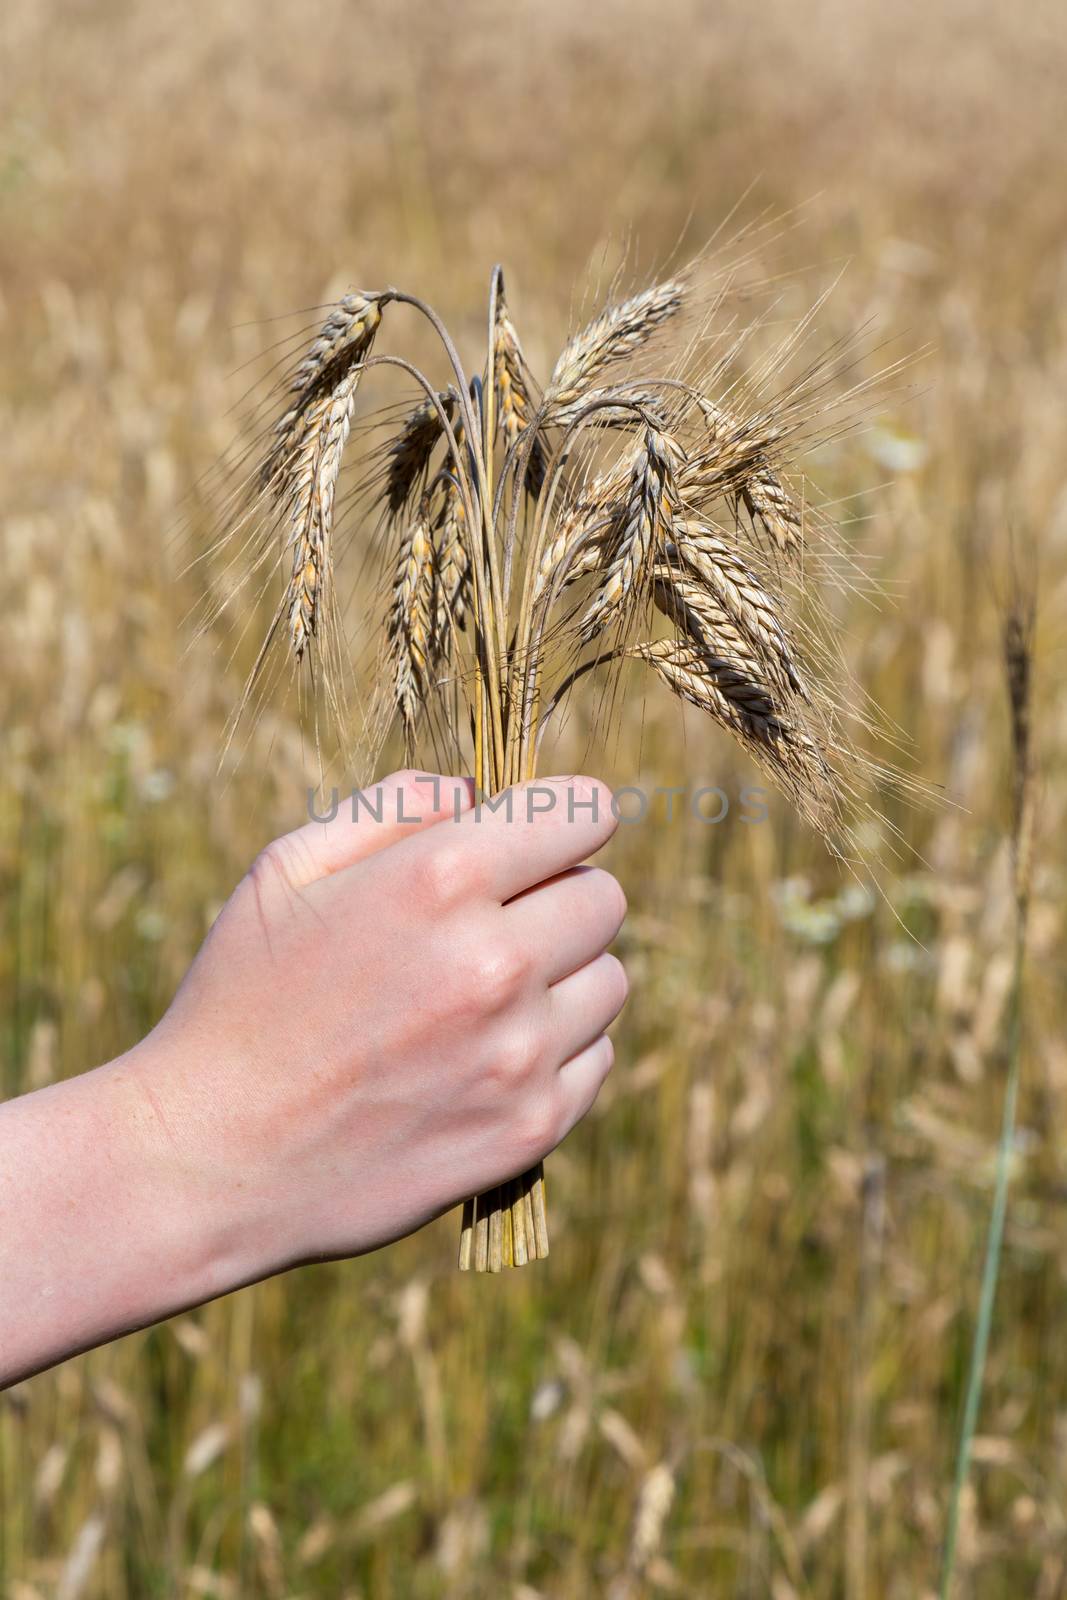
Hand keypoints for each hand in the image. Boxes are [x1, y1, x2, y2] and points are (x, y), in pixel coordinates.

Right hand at [142, 770, 626, 1277]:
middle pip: (605, 896)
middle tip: (501, 921)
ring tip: (486, 997)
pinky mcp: (530, 1126)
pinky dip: (559, 1051)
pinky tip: (487, 1057)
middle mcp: (496, 961)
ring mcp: (520, 1052)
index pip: (581, 812)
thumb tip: (476, 791)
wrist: (211, 1158)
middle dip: (561, 893)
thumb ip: (393, 808)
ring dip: (565, 976)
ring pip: (609, 980)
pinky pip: (595, 1058)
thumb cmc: (241, 1000)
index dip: (567, 814)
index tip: (549, 831)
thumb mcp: (287, 870)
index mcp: (440, 880)